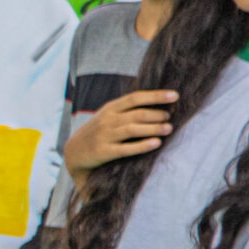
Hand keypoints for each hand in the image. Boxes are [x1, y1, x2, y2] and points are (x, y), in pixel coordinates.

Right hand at [64, 88, 178, 184]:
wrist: (73, 152)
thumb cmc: (98, 133)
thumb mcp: (107, 116)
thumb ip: (127, 110)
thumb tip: (158, 106)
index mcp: (110, 108)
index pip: (135, 98)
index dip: (156, 96)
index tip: (174, 96)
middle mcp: (107, 120)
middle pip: (137, 114)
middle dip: (157, 115)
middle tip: (170, 117)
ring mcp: (104, 136)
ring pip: (133, 129)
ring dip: (153, 128)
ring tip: (168, 129)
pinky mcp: (103, 152)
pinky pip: (125, 149)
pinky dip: (142, 145)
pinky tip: (156, 143)